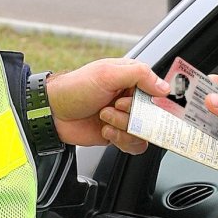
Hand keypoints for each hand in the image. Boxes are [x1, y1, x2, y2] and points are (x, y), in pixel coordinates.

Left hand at [46, 58, 168, 153]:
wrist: (52, 112)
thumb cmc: (75, 88)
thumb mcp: (107, 74)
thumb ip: (139, 75)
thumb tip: (164, 87)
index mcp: (131, 78)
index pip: (157, 90)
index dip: (152, 99)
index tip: (140, 101)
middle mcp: (130, 97)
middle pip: (152, 114)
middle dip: (133, 114)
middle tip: (116, 107)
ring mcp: (124, 117)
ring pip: (144, 131)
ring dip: (124, 127)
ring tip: (105, 118)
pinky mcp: (118, 134)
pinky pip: (134, 144)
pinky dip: (121, 140)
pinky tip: (106, 131)